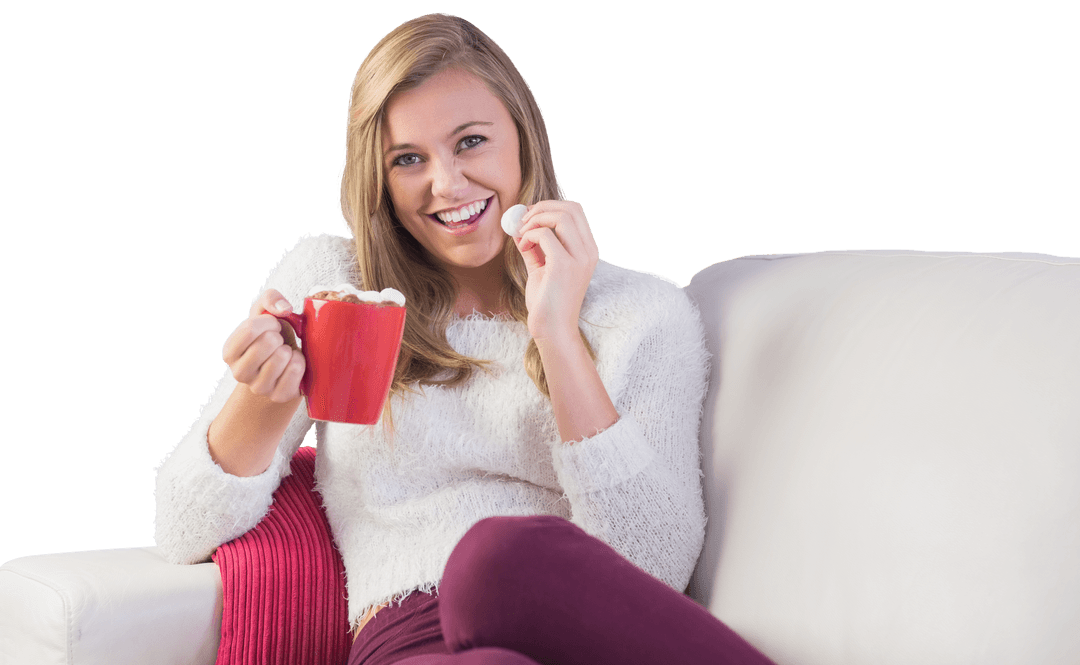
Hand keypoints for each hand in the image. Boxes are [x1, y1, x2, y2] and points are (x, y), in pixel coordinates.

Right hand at [221, 288, 305, 402]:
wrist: (284, 368)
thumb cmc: (273, 337)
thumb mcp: (266, 314)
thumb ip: (270, 299)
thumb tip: (283, 309)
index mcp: (230, 352)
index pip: (249, 329)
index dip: (268, 322)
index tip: (273, 325)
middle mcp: (239, 373)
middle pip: (266, 343)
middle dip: (279, 336)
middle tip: (279, 342)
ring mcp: (259, 387)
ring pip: (281, 357)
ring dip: (289, 350)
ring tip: (285, 354)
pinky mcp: (279, 396)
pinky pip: (295, 371)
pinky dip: (300, 362)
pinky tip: (294, 364)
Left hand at [512, 200, 599, 340]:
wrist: (552, 330)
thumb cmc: (548, 302)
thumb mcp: (542, 268)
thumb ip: (535, 247)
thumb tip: (520, 226)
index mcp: (588, 250)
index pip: (576, 211)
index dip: (550, 206)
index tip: (529, 215)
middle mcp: (589, 252)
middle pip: (571, 208)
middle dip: (542, 207)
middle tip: (522, 220)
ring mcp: (579, 258)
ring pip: (561, 216)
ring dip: (535, 219)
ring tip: (521, 234)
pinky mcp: (564, 265)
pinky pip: (545, 234)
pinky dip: (529, 235)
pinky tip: (522, 246)